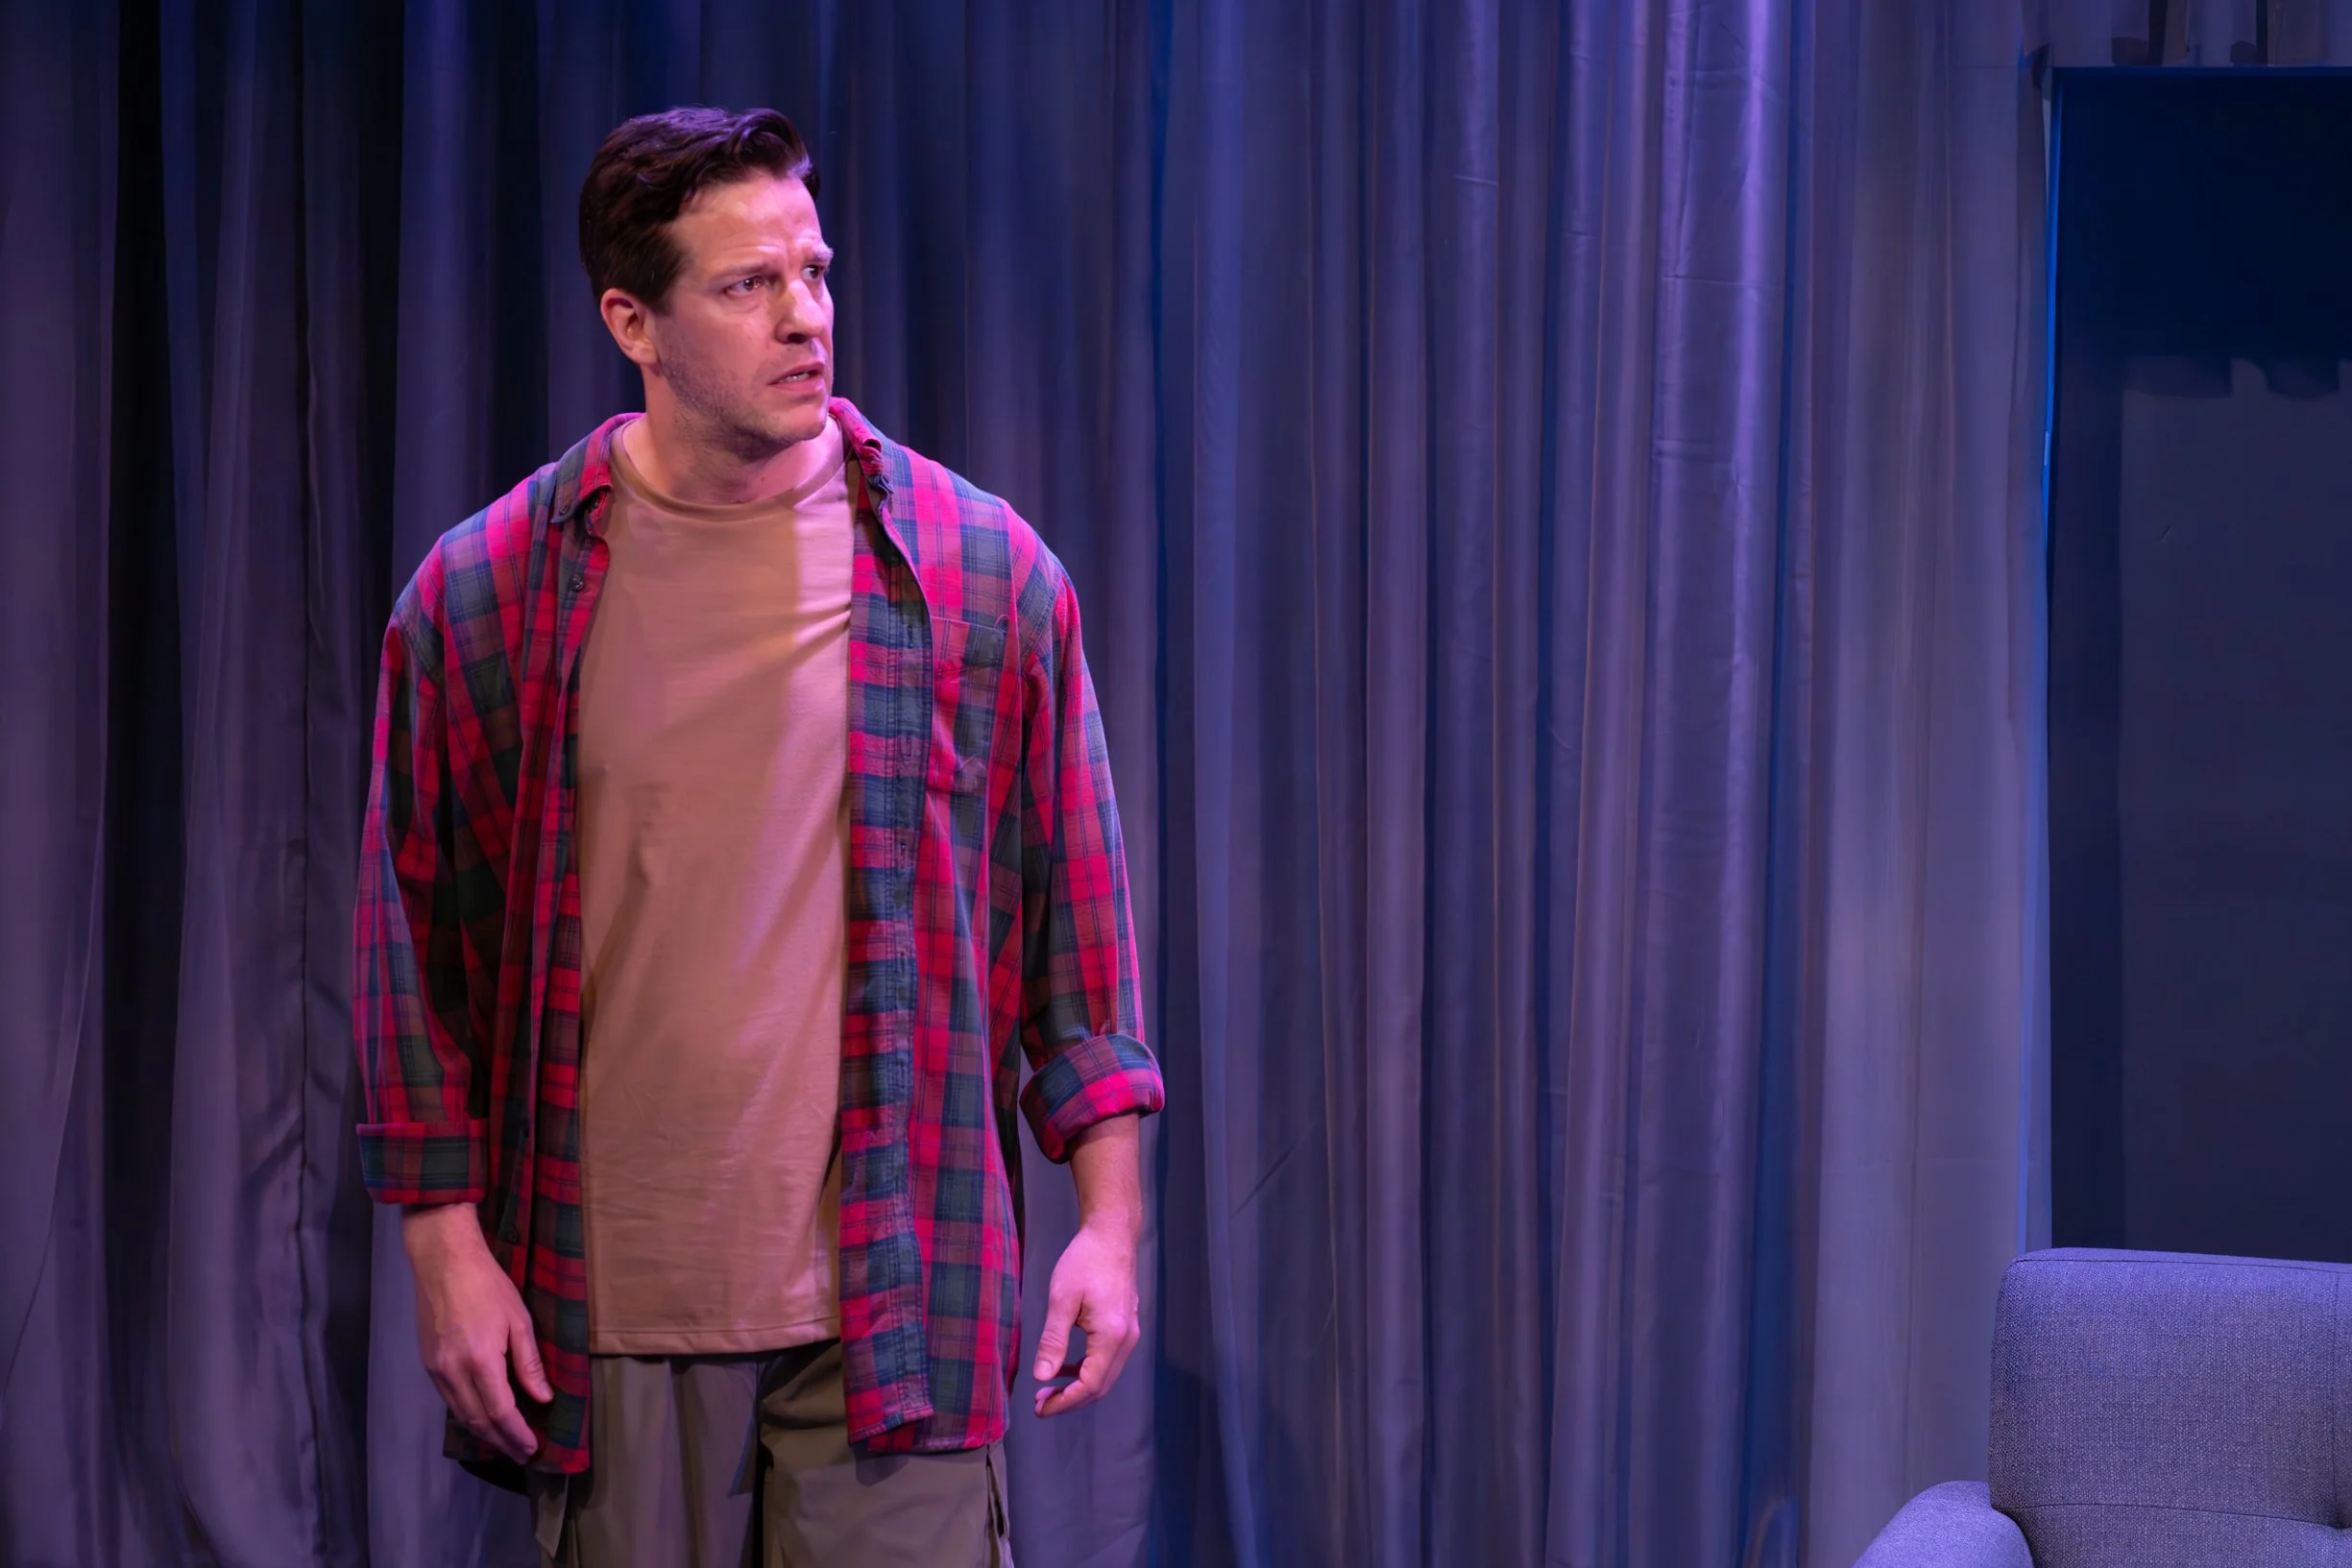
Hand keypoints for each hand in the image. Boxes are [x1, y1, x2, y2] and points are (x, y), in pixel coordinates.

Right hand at [403, 1203, 550, 1461]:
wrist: (443, 1261)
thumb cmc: (488, 1285)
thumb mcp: (519, 1320)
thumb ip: (529, 1363)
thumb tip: (542, 1398)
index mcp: (480, 1361)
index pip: (500, 1412)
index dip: (516, 1434)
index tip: (531, 1449)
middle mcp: (453, 1372)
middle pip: (477, 1419)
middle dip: (501, 1441)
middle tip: (521, 1455)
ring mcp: (436, 1369)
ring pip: (460, 1413)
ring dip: (483, 1432)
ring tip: (505, 1443)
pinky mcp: (427, 1364)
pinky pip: (449, 1399)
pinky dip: (467, 1414)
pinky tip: (481, 1416)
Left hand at [1031, 1220, 1141, 1417]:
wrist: (1112, 1235)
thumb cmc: (1085, 1261)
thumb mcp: (1062, 1300)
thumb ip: (1053, 1341)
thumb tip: (1041, 1376)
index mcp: (1112, 1336)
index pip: (1090, 1385)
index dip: (1065, 1403)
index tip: (1040, 1409)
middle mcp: (1126, 1341)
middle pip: (1100, 1387)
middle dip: (1070, 1401)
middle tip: (1041, 1404)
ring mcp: (1129, 1334)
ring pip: (1105, 1376)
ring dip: (1078, 1387)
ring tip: (1049, 1390)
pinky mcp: (1125, 1327)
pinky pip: (1107, 1361)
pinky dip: (1087, 1370)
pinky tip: (1066, 1366)